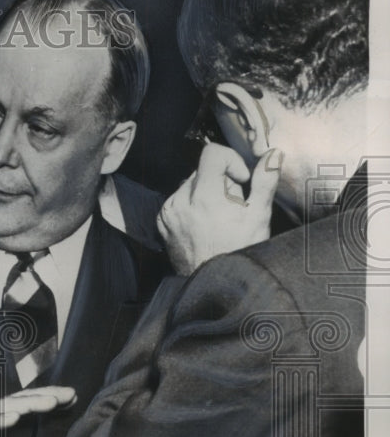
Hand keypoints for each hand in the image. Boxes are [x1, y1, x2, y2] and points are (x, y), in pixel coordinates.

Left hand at [158, 144, 281, 275]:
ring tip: (218, 219)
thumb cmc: (238, 251)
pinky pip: (178, 200)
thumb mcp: (259, 216)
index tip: (241, 180)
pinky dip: (192, 205)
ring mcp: (169, 212)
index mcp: (204, 196)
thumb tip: (273, 155)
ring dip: (206, 193)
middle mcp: (180, 201)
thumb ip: (265, 182)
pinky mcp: (162, 221)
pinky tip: (204, 224)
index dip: (231, 161)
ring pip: (189, 184)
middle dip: (221, 181)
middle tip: (233, 207)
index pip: (212, 153)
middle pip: (202, 170)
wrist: (213, 283)